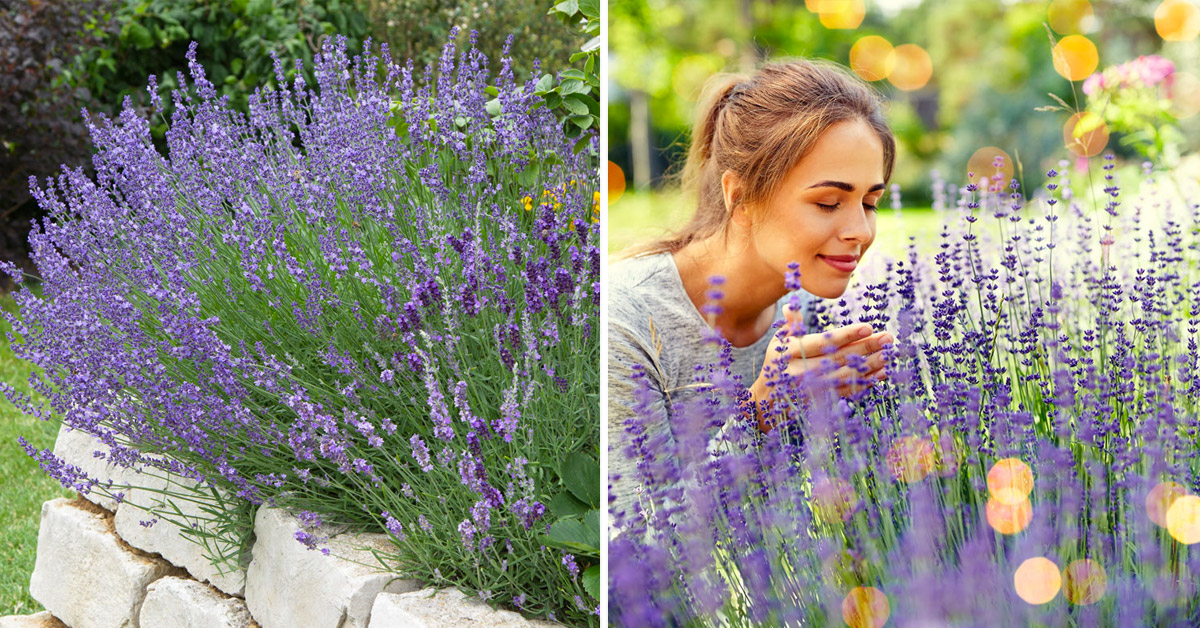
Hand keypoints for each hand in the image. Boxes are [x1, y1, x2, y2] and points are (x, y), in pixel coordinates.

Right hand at [750, 315, 891, 430]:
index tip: (868, 327)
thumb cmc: (779, 361)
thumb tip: (792, 306)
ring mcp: (810, 389)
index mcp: (790, 352)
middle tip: (888, 339)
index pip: (822, 342)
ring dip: (870, 366)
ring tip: (889, 355)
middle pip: (838, 358)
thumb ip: (791, 324)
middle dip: (865, 348)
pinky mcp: (820, 402)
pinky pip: (846, 391)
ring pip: (845, 376)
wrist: (768, 398)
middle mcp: (799, 372)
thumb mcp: (780, 341)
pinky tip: (881, 374)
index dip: (846, 335)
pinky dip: (865, 383)